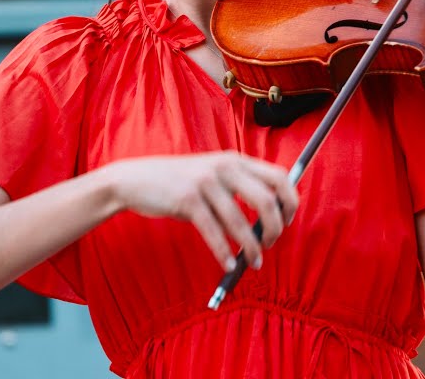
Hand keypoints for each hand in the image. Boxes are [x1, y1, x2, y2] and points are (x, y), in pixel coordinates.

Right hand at [99, 152, 297, 271]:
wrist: (135, 179)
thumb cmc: (179, 182)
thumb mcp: (212, 174)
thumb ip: (239, 186)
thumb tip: (272, 217)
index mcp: (236, 159)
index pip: (279, 176)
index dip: (290, 201)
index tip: (287, 221)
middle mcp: (225, 167)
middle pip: (267, 200)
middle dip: (275, 228)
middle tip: (271, 244)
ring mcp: (206, 182)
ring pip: (240, 223)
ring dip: (251, 248)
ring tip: (254, 263)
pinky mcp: (187, 200)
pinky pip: (214, 233)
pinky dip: (224, 253)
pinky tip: (229, 265)